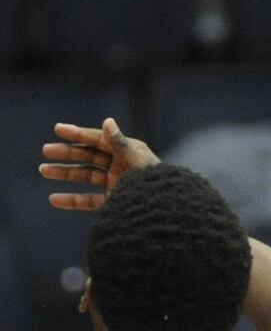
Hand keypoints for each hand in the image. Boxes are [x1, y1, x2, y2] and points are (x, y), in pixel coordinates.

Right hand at [40, 118, 159, 210]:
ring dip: (65, 173)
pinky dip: (72, 200)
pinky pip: (89, 201)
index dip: (79, 134)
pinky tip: (54, 199)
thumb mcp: (137, 160)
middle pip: (89, 156)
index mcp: (128, 151)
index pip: (99, 140)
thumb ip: (120, 143)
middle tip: (46, 150)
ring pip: (86, 176)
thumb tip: (107, 121)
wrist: (167, 209)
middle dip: (68, 153)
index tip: (58, 129)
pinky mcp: (114, 202)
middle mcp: (121, 165)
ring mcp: (117, 184)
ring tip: (44, 170)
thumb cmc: (155, 181)